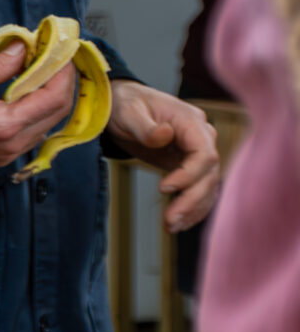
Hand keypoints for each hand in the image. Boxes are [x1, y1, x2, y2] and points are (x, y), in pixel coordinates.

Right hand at [0, 44, 78, 167]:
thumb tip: (22, 50)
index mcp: (5, 125)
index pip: (54, 98)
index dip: (63, 73)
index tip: (62, 53)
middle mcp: (11, 145)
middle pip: (57, 114)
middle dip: (61, 84)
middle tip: (55, 61)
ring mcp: (6, 154)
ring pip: (47, 125)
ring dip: (50, 99)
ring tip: (40, 75)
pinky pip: (31, 134)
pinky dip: (36, 113)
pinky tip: (25, 95)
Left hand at [106, 81, 220, 232]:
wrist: (122, 105)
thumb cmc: (125, 104)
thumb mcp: (129, 112)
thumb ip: (146, 126)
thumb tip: (165, 135)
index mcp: (191, 122)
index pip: (205, 154)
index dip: (190, 174)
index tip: (164, 188)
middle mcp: (202, 138)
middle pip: (209, 174)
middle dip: (191, 200)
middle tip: (170, 220)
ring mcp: (198, 153)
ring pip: (207, 186)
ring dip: (192, 209)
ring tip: (171, 227)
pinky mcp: (188, 165)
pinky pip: (198, 189)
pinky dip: (191, 207)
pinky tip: (178, 223)